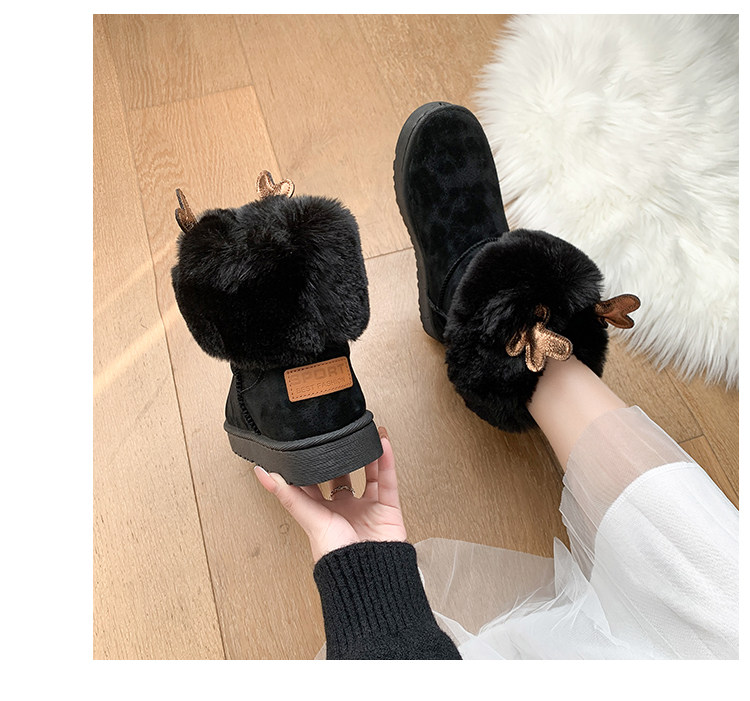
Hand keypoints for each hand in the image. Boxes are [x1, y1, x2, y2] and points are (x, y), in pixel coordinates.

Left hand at [254, 427, 406, 561]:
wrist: (368, 575)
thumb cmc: (336, 557)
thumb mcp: (307, 518)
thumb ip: (287, 494)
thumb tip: (261, 474)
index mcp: (322, 514)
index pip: (314, 483)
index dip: (311, 464)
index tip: (307, 443)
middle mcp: (344, 510)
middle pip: (342, 476)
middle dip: (341, 457)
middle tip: (337, 433)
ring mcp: (367, 509)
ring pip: (368, 474)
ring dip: (367, 452)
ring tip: (363, 430)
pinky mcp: (387, 509)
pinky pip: (388, 480)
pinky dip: (386, 461)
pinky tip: (382, 442)